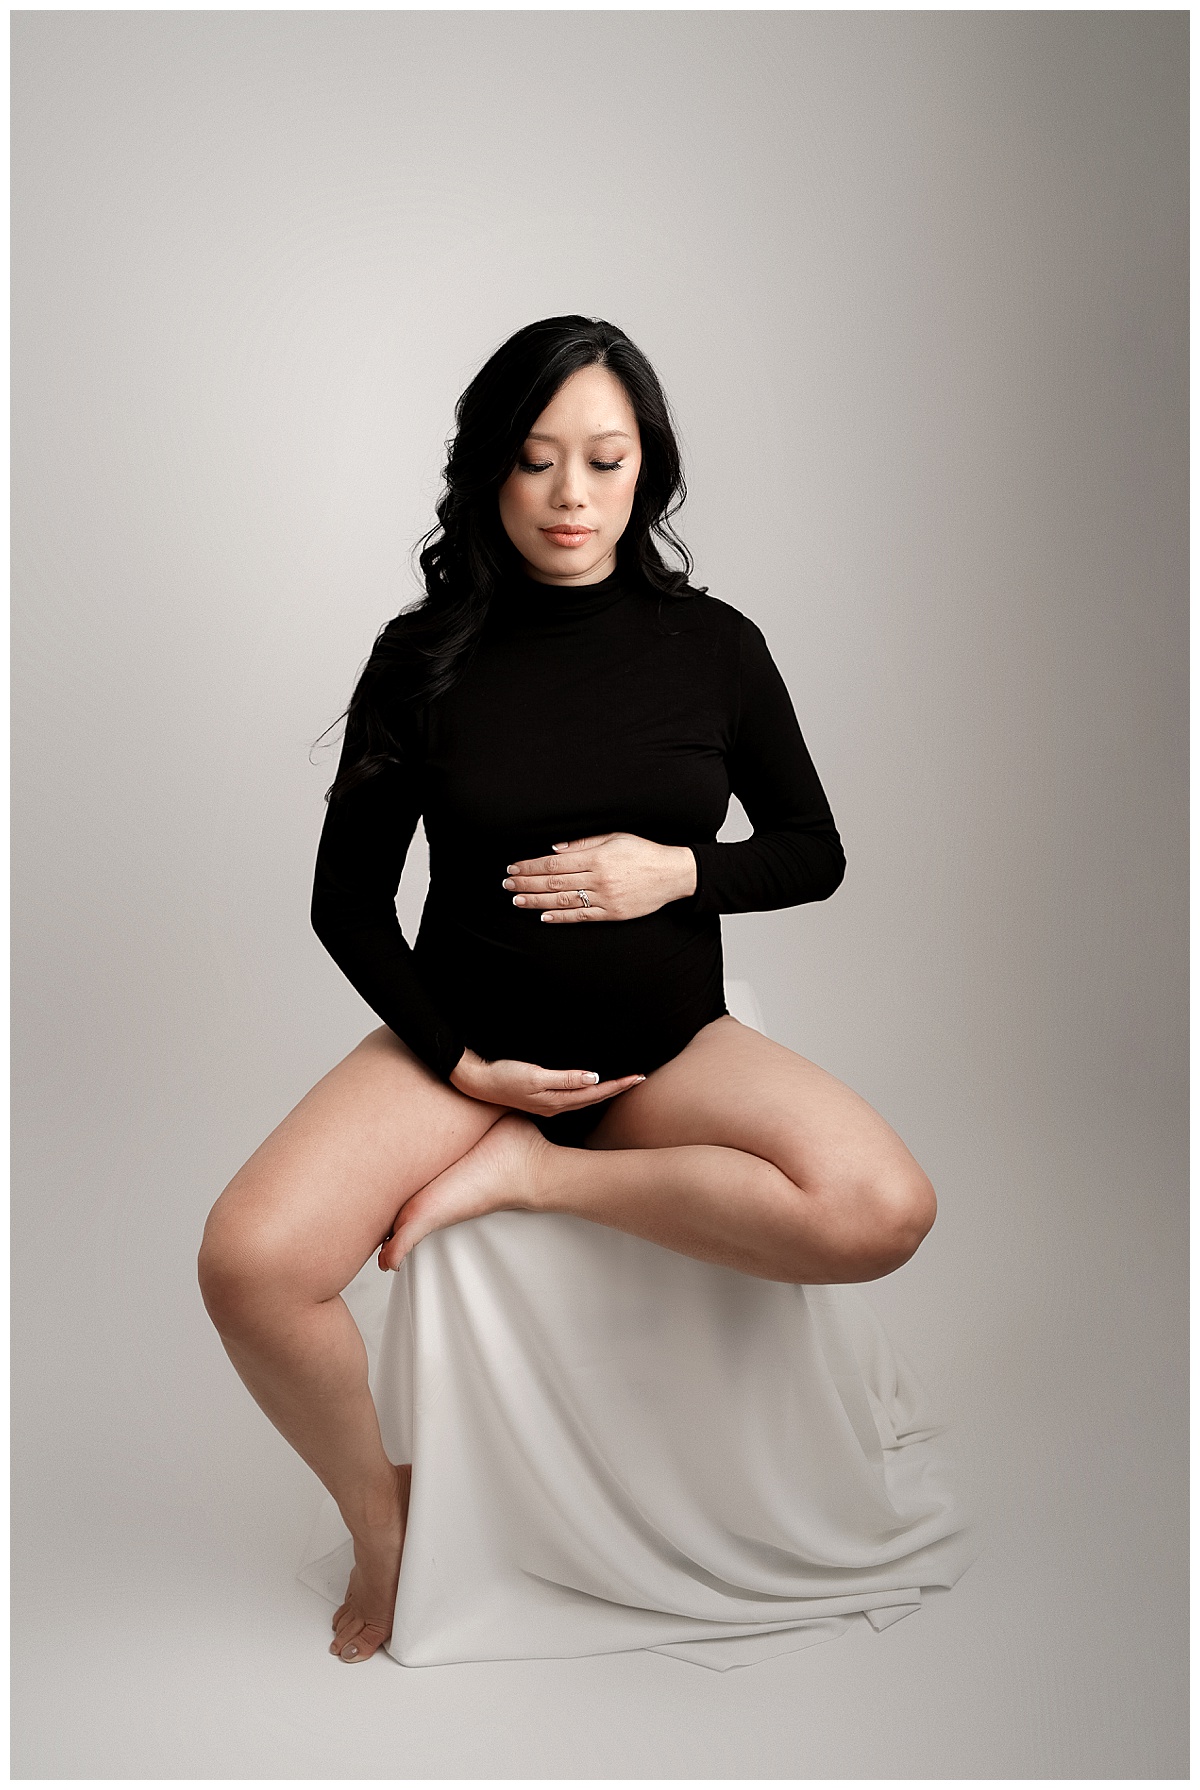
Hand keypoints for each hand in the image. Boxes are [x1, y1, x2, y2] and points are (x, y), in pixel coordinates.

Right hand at [449, 1046, 644, 1115]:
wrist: (477, 1083)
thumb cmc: (504, 1077)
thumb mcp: (535, 1077)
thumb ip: (565, 1079)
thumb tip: (594, 1078)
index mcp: (557, 1101)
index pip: (596, 1093)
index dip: (618, 1086)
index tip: (638, 1077)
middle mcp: (556, 1106)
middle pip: (594, 1098)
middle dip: (618, 1089)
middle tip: (639, 1079)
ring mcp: (548, 1104)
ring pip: (585, 1099)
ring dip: (605, 1091)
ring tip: (622, 1083)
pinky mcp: (541, 1098)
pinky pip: (573, 1097)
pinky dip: (588, 1092)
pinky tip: (591, 1087)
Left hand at [501, 832, 697, 922]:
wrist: (672, 874)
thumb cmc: (643, 851)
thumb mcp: (615, 837)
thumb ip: (584, 842)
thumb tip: (555, 847)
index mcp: (597, 857)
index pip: (554, 862)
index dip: (531, 866)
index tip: (514, 867)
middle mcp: (598, 878)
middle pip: (554, 882)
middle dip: (527, 883)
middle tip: (507, 884)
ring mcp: (605, 898)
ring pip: (563, 900)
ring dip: (537, 901)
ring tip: (517, 900)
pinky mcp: (612, 913)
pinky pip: (582, 916)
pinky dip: (561, 917)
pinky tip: (544, 916)